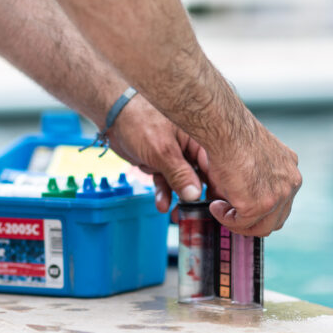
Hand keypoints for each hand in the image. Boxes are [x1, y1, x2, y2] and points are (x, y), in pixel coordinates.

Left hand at [105, 96, 208, 212]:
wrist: (113, 116)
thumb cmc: (139, 119)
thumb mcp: (162, 150)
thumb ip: (179, 174)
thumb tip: (194, 194)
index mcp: (199, 139)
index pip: (216, 167)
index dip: (218, 188)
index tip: (217, 207)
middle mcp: (191, 147)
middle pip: (203, 177)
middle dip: (198, 198)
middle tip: (196, 215)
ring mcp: (177, 156)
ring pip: (184, 183)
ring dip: (180, 199)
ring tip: (176, 215)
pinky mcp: (162, 162)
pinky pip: (167, 181)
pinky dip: (164, 193)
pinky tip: (162, 204)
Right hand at [202, 112, 300, 236]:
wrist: (227, 131)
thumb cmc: (234, 136)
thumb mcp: (254, 159)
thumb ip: (257, 179)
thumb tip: (242, 197)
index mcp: (290, 171)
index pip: (282, 204)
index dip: (262, 212)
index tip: (243, 209)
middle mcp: (290, 184)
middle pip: (276, 220)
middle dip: (252, 222)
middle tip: (231, 216)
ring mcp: (278, 197)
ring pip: (261, 227)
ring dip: (238, 223)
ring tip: (220, 209)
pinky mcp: (259, 205)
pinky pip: (242, 223)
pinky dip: (226, 219)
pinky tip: (215, 206)